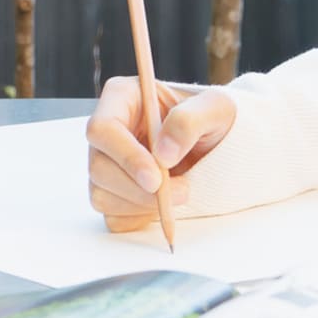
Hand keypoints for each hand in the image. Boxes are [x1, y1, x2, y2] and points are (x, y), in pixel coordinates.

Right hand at [86, 76, 235, 232]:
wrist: (219, 145)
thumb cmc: (212, 118)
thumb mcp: (216, 107)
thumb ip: (189, 122)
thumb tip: (163, 153)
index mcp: (122, 98)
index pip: (103, 128)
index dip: (126, 156)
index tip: (156, 178)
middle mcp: (108, 132)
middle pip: (98, 167)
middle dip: (138, 189)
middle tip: (182, 191)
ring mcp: (107, 164)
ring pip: (102, 195)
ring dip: (142, 205)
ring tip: (179, 192)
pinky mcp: (114, 193)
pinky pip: (113, 217)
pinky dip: (140, 218)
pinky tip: (163, 205)